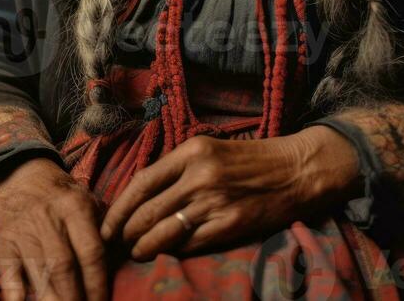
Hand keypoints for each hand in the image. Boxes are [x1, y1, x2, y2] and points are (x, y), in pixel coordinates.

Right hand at [0, 156, 107, 300]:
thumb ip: (98, 224)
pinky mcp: (4, 243)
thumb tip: (117, 255)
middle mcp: (50, 220)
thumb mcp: (83, 196)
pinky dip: (15, 293)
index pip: (91, 250)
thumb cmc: (57, 192)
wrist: (16, 175)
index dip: (98, 282)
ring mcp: (25, 233)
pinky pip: (9, 272)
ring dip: (51, 299)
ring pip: (40, 272)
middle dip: (75, 298)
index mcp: (75, 207)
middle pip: (64, 266)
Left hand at [100, 126, 360, 260]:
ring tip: (139, 253)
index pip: (141, 182)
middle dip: (127, 234)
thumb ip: (178, 169)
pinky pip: (189, 246)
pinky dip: (174, 252)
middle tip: (120, 245)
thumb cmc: (250, 159)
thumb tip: (141, 196)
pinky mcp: (230, 225)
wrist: (296, 169)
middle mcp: (199, 175)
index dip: (119, 209)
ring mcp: (214, 201)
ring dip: (144, 248)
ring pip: (163, 234)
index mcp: (192, 151)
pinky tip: (170, 252)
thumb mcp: (211, 150)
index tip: (107, 225)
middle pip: (146, 212)